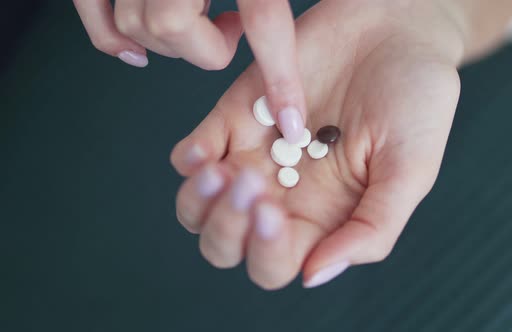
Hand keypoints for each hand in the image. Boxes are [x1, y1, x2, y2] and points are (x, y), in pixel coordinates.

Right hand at [73, 0, 307, 142]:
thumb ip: (271, 9)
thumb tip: (327, 39)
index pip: (262, 18)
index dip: (279, 76)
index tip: (291, 124)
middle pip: (177, 29)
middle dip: (203, 45)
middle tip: (225, 28)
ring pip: (139, 27)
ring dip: (169, 39)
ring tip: (197, 16)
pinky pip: (95, 16)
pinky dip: (110, 38)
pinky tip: (134, 50)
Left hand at [171, 0, 463, 288]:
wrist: (396, 30)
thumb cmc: (415, 100)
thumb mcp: (411, 171)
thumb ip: (371, 229)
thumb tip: (314, 275)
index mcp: (323, 219)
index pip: (276, 264)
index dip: (266, 252)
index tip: (277, 210)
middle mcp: (283, 195)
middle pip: (226, 245)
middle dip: (227, 227)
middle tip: (253, 184)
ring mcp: (255, 157)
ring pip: (198, 209)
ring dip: (198, 201)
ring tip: (221, 171)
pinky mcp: (235, 118)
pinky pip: (191, 154)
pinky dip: (189, 160)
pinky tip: (211, 149)